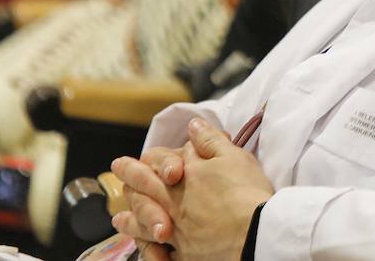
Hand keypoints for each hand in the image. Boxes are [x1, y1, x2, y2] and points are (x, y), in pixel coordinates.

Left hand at [113, 118, 273, 260]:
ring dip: (131, 218)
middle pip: (146, 189)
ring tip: (119, 218)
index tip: (135, 156)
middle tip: (118, 169)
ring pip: (144, 223)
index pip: (160, 160)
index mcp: (185, 177)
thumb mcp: (233, 157)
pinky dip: (150, 252)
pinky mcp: (185, 256)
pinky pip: (160, 255)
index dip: (151, 157)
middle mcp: (175, 203)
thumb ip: (210, 141)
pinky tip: (146, 251)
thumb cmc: (246, 194)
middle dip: (131, 177)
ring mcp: (177, 232)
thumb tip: (193, 126)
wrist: (255, 234)